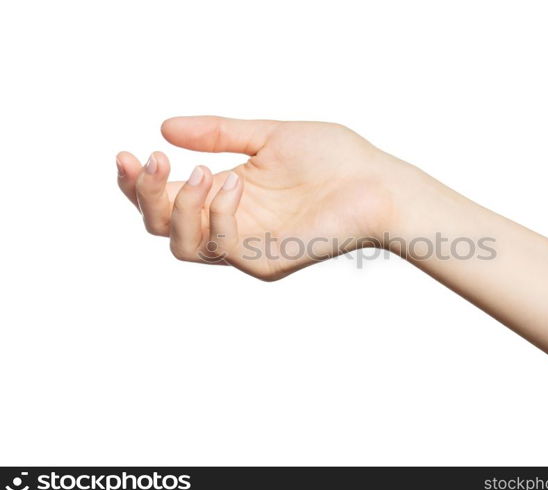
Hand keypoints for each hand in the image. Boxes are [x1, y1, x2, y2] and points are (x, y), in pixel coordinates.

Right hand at [117, 116, 403, 278]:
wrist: (377, 182)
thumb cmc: (333, 159)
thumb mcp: (267, 136)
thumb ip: (220, 133)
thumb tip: (166, 126)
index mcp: (226, 194)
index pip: (165, 198)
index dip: (137, 182)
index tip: (127, 154)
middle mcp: (230, 224)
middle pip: (161, 227)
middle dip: (145, 195)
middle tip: (152, 160)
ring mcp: (246, 247)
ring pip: (181, 245)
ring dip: (179, 206)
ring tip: (204, 171)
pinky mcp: (266, 262)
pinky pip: (222, 247)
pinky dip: (218, 213)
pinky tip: (234, 182)